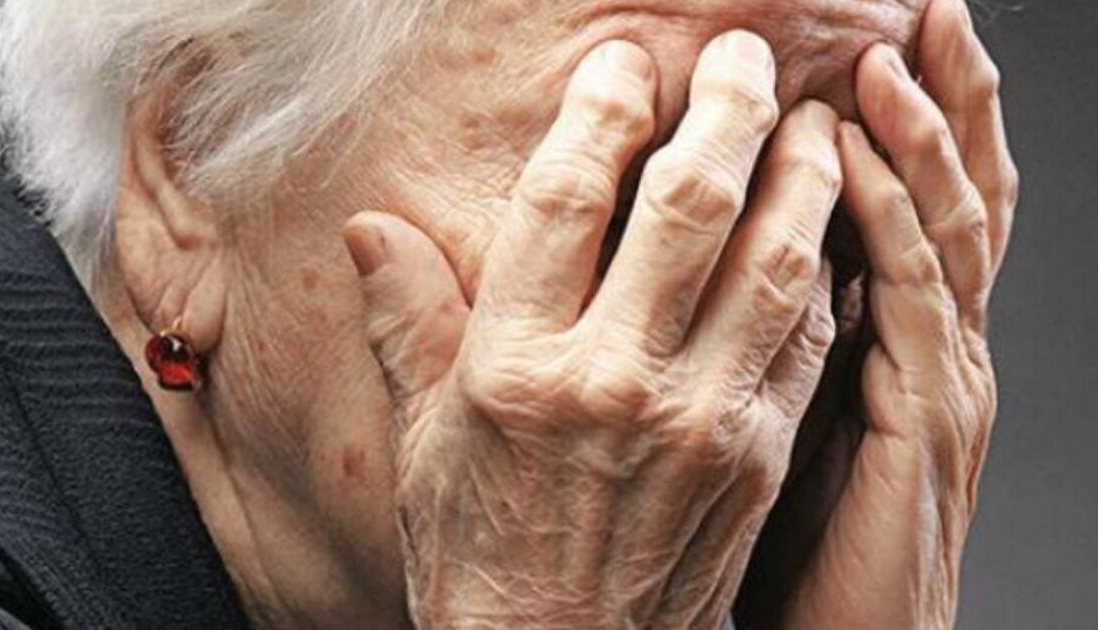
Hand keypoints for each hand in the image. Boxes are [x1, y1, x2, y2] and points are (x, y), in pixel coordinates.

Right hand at [344, 33, 842, 628]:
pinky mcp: (758, 455)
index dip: (600, 112)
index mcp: (517, 367)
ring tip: (807, 121)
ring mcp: (700, 418)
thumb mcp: (421, 441)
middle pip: (688, 206)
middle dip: (723, 108)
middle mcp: (614, 381)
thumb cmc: (482, 554)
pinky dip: (824, 274)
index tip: (623, 63)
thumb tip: (368, 228)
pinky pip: (806, 339)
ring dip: (800, 175)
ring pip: (774, 261)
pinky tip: (826, 231)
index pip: (564, 200)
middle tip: (740, 56)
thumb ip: (405, 321)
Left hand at [733, 0, 1018, 626]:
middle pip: (950, 193)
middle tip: (922, 8)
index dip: (904, 120)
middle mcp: (932, 343)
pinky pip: (916, 296)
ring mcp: (941, 377)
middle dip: (939, 95)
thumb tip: (704, 256)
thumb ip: (756, 328)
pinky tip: (855, 152)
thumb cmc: (776, 535)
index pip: (910, 204)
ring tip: (897, 42)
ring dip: (923, 127)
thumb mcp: (767, 410)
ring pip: (946, 224)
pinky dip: (891, 215)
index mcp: (897, 336)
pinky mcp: (929, 419)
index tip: (872, 41)